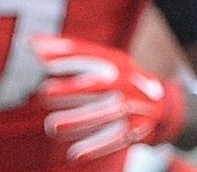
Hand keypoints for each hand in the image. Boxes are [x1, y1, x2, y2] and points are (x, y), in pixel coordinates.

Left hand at [32, 35, 187, 162]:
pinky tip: (74, 154)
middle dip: (73, 89)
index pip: (91, 56)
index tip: (40, 60)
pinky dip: (96, 147)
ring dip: (79, 120)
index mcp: (117, 62)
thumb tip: (32, 42)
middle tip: (44, 93)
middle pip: (100, 85)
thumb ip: (68, 54)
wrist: (163, 105)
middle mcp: (127, 81)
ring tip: (52, 127)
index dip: (66, 57)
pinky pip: (116, 139)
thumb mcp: (102, 63)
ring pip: (108, 113)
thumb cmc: (120, 81)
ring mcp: (134, 106)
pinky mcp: (137, 129)